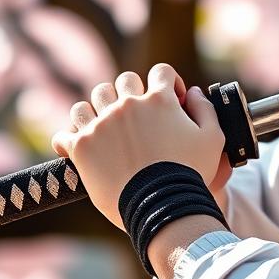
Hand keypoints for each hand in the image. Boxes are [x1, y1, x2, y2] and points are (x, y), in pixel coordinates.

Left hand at [50, 63, 225, 232]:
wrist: (163, 206)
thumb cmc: (191, 173)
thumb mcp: (214, 139)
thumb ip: (206, 109)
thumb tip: (193, 93)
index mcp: (159, 100)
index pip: (161, 72)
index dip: (169, 83)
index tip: (172, 100)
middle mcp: (127, 106)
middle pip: (122, 82)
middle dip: (132, 94)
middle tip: (138, 118)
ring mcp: (101, 125)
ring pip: (88, 103)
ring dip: (97, 112)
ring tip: (105, 130)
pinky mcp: (81, 148)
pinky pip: (64, 134)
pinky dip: (72, 140)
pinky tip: (83, 149)